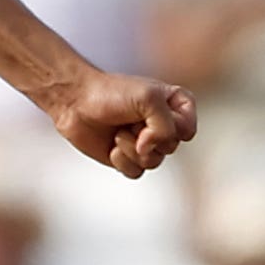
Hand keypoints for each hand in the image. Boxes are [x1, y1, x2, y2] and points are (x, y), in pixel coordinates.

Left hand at [38, 69, 197, 178]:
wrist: (76, 103)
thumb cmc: (111, 93)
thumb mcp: (148, 99)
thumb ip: (165, 125)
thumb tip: (150, 150)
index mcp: (172, 104)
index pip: (188, 127)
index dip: (173, 127)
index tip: (155, 113)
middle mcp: (161, 124)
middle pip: (171, 147)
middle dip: (148, 137)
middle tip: (131, 122)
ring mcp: (144, 142)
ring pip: (154, 162)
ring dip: (132, 149)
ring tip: (118, 132)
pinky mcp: (127, 157)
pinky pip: (137, 172)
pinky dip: (122, 161)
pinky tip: (111, 146)